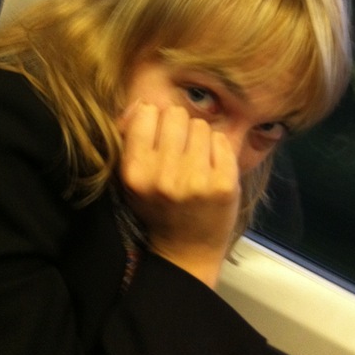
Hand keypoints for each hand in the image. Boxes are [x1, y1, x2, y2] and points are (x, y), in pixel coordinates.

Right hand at [118, 103, 240, 287]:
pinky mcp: (225, 184)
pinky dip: (218, 151)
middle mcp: (163, 176)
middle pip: (176, 114)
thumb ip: (130, 137)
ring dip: (200, 140)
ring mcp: (196, 180)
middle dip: (179, 129)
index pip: (147, 112)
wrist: (187, 251)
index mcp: (135, 172)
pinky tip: (211, 170)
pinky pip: (222, 140)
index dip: (154, 122)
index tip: (158, 141)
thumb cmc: (158, 207)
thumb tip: (140, 104)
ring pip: (201, 125)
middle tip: (180, 154)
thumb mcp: (133, 176)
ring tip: (195, 164)